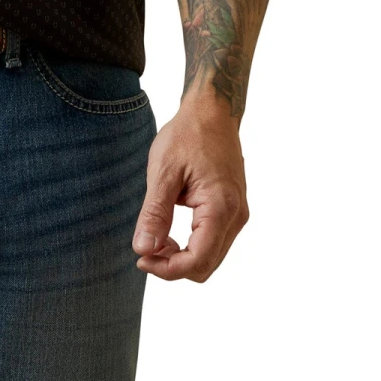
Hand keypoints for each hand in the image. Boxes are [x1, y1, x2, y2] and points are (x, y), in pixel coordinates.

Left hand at [132, 91, 248, 280]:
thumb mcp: (164, 171)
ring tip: (155, 238)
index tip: (141, 259)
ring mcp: (238, 214)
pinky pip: (214, 241)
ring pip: (211, 257)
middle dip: (173, 266)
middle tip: (145, 250)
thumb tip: (144, 250)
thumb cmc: (187, 135)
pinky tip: (170, 232)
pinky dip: (192, 245)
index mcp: (221, 207)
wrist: (212, 110)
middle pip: (206, 265)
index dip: (168, 269)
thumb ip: (155, 213)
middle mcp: (236, 216)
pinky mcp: (233, 209)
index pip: (198, 261)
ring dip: (182, 257)